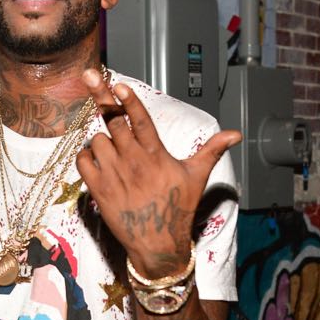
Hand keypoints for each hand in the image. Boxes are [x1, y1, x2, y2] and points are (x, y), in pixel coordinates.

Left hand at [76, 69, 240, 277]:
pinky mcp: (99, 190)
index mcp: (157, 155)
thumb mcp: (197, 177)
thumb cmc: (178, 208)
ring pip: (97, 139)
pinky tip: (97, 161)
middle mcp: (134, 162)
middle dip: (101, 97)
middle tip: (89, 75)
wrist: (158, 244)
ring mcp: (114, 175)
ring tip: (112, 150)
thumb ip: (212, 150)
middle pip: (113, 121)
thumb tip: (236, 134)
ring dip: (100, 138)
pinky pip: (83, 160)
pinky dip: (86, 156)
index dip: (129, 101)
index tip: (116, 84)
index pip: (141, 121)